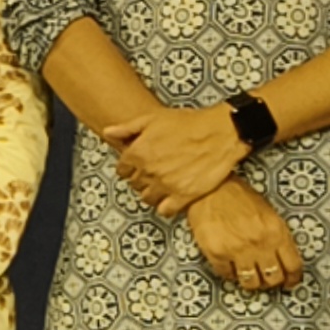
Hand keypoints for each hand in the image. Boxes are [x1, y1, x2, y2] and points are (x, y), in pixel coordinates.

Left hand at [101, 104, 249, 216]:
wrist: (221, 132)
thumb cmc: (189, 123)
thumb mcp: (153, 118)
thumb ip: (127, 128)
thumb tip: (108, 132)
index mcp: (138, 152)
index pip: (122, 170)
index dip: (130, 167)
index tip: (139, 165)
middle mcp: (149, 171)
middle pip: (135, 184)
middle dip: (142, 178)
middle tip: (154, 172)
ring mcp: (165, 185)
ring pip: (147, 198)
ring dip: (152, 192)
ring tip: (163, 184)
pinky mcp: (183, 195)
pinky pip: (165, 210)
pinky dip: (166, 206)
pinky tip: (172, 197)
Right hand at [184, 178, 301, 293]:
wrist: (210, 188)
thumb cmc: (239, 197)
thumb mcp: (269, 213)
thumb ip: (277, 236)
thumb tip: (282, 258)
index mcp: (276, 232)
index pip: (292, 265)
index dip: (292, 278)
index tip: (289, 281)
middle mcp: (259, 244)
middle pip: (273, 278)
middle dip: (272, 282)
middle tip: (268, 280)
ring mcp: (237, 250)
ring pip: (251, 283)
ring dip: (252, 283)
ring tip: (250, 276)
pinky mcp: (217, 254)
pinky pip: (228, 275)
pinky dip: (231, 275)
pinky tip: (231, 268)